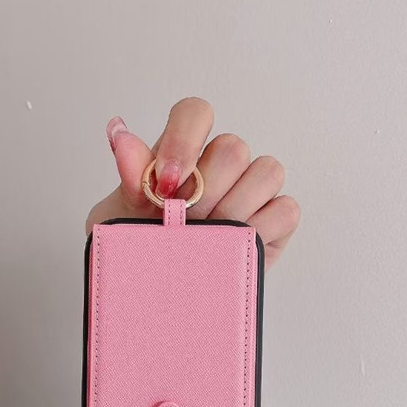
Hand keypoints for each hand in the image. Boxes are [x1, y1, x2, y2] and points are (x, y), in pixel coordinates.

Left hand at [86, 97, 299, 269]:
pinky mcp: (275, 221)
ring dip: (233, 211)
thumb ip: (131, 176)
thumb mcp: (122, 216)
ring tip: (206, 241)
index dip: (184, 140)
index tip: (165, 184)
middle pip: (233, 148)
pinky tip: (230, 249)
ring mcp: (252, 190)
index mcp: (183, 152)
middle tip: (183, 224)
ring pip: (267, 172)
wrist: (154, 293)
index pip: (195, 113)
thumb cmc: (140, 248)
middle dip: (205, 193)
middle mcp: (222, 165)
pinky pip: (285, 209)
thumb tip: (121, 133)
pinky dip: (259, 230)